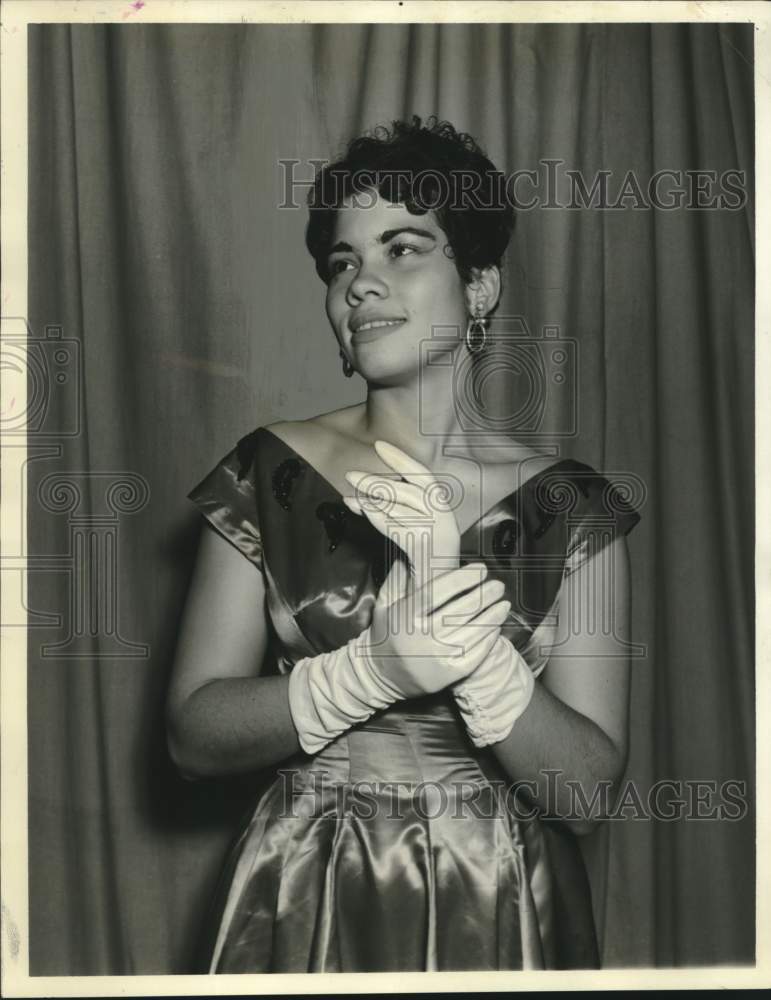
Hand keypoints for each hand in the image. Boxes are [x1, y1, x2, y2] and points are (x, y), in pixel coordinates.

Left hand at [343, 439, 461, 588]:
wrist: (437, 585)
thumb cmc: (421, 551)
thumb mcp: (412, 522)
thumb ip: (396, 505)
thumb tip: (361, 490)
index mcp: (442, 505)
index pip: (422, 474)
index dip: (401, 458)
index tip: (379, 445)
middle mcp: (443, 516)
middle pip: (408, 491)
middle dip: (376, 482)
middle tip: (350, 476)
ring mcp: (437, 534)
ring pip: (401, 509)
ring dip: (372, 501)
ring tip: (350, 498)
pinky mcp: (426, 550)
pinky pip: (398, 528)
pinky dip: (379, 519)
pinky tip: (363, 512)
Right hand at [353, 558, 510, 698]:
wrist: (380, 676)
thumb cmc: (385, 634)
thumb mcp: (384, 605)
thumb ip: (398, 580)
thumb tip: (410, 554)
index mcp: (406, 615)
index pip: (438, 591)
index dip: (463, 578)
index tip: (481, 568)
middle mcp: (422, 636)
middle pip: (461, 610)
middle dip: (484, 595)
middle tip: (498, 585)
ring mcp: (437, 657)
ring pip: (473, 632)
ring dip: (492, 616)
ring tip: (504, 603)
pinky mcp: (449, 675)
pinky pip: (476, 654)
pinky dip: (489, 638)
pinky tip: (496, 627)